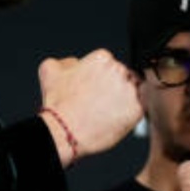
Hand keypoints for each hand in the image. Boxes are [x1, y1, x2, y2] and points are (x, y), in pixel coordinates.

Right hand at [38, 49, 142, 163]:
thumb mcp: (50, 71)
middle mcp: (119, 70)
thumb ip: (66, 62)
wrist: (65, 131)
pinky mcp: (138, 109)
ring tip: (107, 112)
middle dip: (114, 88)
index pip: (109, 65)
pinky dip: (129, 114)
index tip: (95, 90)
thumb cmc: (58, 104)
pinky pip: (139, 108)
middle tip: (101, 103)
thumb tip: (75, 63)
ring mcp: (130, 89)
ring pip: (133, 92)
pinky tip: (115, 119)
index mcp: (102, 58)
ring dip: (124, 100)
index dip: (101, 79)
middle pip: (123, 76)